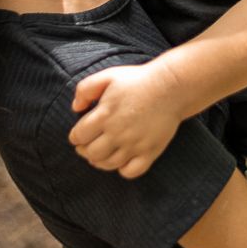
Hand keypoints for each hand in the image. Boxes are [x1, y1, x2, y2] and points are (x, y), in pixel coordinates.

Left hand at [69, 61, 181, 177]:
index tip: (79, 134)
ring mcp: (134, 144)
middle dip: (84, 150)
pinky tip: (122, 160)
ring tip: (101, 153)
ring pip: (108, 164)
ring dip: (100, 161)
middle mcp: (117, 133)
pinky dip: (123, 170)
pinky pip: (131, 172)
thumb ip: (86, 89)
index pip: (79, 136)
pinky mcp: (149, 152)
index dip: (75, 136)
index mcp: (104, 115)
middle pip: (91, 153)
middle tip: (86, 145)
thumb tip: (75, 108)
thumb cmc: (138, 80)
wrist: (171, 87)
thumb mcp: (108, 76)